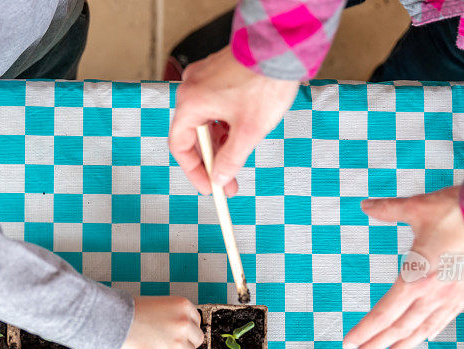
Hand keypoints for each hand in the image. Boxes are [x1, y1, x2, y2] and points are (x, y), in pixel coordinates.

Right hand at [118, 296, 203, 348]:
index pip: (197, 321)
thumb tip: (179, 331)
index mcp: (183, 306)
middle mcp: (184, 323)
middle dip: (186, 343)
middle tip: (172, 344)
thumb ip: (172, 315)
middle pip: (197, 340)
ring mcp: (176, 342)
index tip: (178, 332)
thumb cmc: (129, 311)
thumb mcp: (157, 304)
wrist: (113, 320)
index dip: (187, 329)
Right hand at [169, 46, 298, 194]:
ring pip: (206, 121)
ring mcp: (205, 78)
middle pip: (193, 134)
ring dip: (220, 143)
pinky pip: (215, 106)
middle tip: (228, 181)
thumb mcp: (249, 131)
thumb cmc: (265, 82)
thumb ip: (230, 159)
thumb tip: (219, 178)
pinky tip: (241, 135)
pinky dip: (225, 124)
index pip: (180, 146)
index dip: (193, 171)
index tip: (209, 187)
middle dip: (212, 160)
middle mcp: (192, 88)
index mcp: (191, 102)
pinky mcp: (219, 73)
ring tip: (238, 160)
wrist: (283, 46)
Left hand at [344, 187, 463, 348]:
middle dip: (376, 345)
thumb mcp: (417, 208)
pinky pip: (446, 318)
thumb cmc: (462, 213)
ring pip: (422, 329)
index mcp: (415, 279)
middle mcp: (432, 295)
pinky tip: (428, 337)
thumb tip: (367, 206)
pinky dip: (433, 330)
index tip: (349, 343)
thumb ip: (388, 210)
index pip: (383, 315)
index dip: (364, 331)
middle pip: (399, 328)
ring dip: (403, 345)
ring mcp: (452, 296)